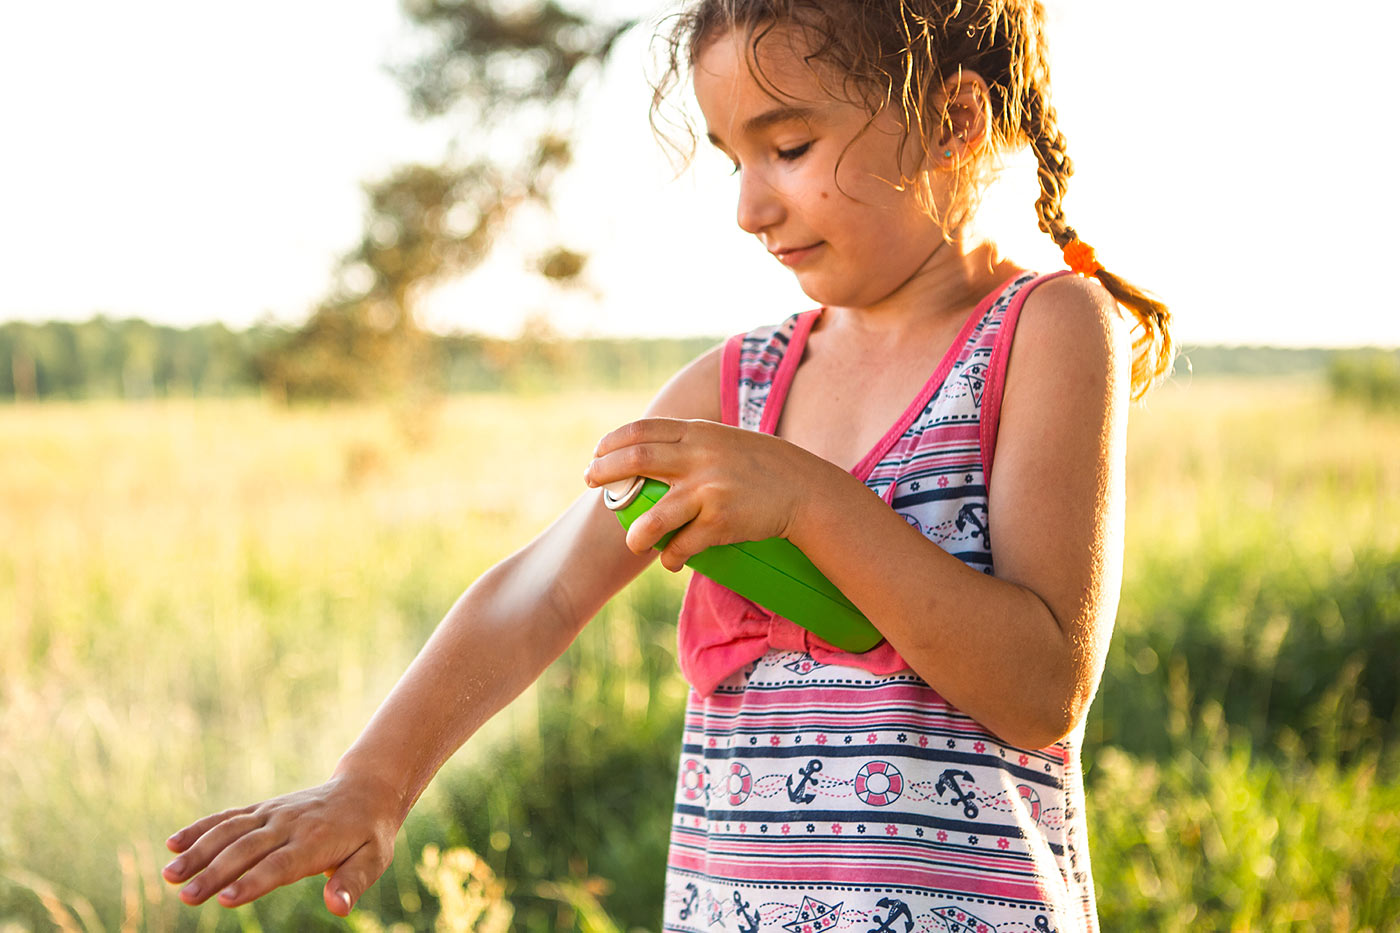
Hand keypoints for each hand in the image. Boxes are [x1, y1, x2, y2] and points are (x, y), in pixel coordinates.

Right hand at [162, 771, 402, 915]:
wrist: (366, 790)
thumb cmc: (370, 834)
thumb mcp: (375, 858)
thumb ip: (354, 880)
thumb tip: (338, 906)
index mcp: (316, 840)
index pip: (280, 864)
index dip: (253, 881)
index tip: (225, 898)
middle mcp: (289, 824)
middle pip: (247, 850)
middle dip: (215, 873)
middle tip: (186, 896)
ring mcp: (273, 814)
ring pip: (230, 831)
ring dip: (198, 851)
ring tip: (170, 875)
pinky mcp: (263, 809)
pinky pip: (229, 817)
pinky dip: (201, 828)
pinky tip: (173, 844)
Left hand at [583, 417, 830, 571]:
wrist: (806, 491)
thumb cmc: (764, 468)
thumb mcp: (726, 442)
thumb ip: (693, 446)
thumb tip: (651, 457)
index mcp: (699, 434)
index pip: (643, 430)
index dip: (613, 442)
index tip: (597, 453)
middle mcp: (700, 458)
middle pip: (636, 461)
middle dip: (605, 473)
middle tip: (590, 483)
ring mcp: (710, 490)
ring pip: (654, 517)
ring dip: (635, 534)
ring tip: (633, 542)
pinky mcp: (721, 522)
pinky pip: (682, 546)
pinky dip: (670, 557)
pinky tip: (668, 561)